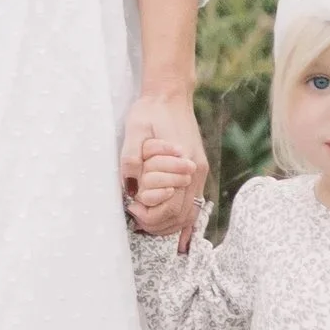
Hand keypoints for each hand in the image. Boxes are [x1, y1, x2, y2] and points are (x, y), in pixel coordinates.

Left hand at [121, 87, 206, 246]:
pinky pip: (194, 204)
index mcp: (183, 163)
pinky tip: (177, 235)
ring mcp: (199, 173)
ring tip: (146, 224)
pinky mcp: (198, 171)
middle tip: (135, 219)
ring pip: (188, 214)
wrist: (170, 94)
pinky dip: (184, 221)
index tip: (131, 208)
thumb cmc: (150, 111)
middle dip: (157, 225)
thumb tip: (129, 185)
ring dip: (168, 225)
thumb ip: (132, 156)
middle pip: (180, 215)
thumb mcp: (135, 128)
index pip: (169, 206)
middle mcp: (195, 172)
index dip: (149, 214)